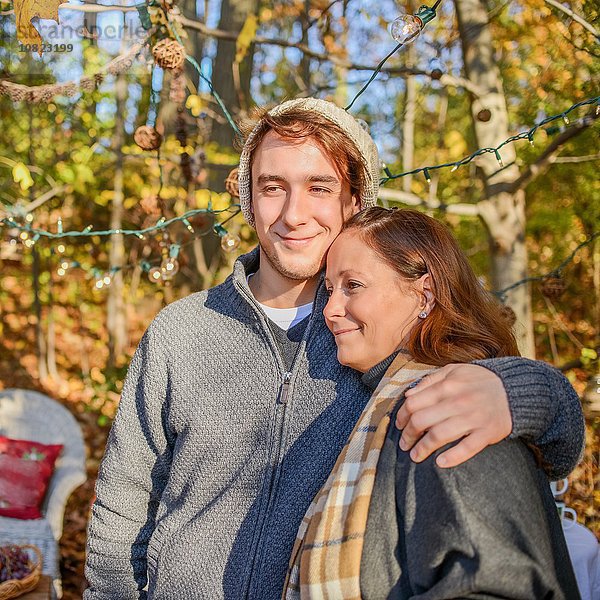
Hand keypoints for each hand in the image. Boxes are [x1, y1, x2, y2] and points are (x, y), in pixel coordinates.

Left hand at [395, 364, 511, 467]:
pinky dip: (452, 457)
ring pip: (439, 436)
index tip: (399, 425)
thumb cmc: (479, 380)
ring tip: (415, 456)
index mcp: (447, 385)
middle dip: (408, 435)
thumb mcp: (453, 371)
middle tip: (404, 443)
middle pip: (422, 421)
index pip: (413, 403)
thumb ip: (429, 381)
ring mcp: (472, 418)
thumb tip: (408, 395)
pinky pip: (467, 448)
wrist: (515, 389)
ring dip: (423, 449)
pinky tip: (440, 462)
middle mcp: (457, 402)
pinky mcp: (487, 433)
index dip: (402, 416)